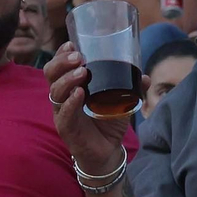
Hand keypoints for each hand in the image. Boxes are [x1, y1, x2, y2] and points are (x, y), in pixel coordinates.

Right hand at [45, 44, 137, 173]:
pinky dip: (71, 103)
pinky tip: (79, 94)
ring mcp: (62, 113)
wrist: (107, 152)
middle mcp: (63, 97)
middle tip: (78, 57)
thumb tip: (145, 77)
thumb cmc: (108, 123)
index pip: (58, 66)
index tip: (72, 44)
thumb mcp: (120, 102)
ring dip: (67, 79)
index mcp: (71, 86)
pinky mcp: (66, 128)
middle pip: (51, 74)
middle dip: (62, 62)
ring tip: (83, 72)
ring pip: (56, 92)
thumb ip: (132, 89)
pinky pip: (64, 114)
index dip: (61, 54)